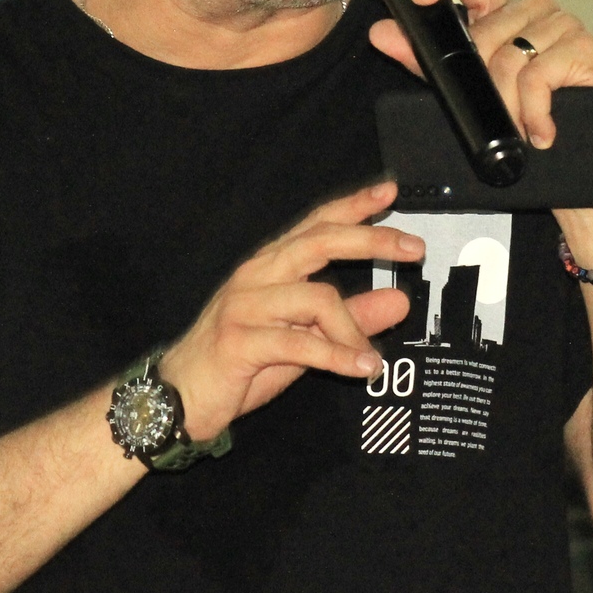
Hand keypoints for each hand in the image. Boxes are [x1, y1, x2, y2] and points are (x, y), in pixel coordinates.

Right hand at [159, 182, 421, 441]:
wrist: (179, 399)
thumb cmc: (239, 365)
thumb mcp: (304, 340)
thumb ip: (349, 319)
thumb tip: (399, 300)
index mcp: (269, 267)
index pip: (316, 225)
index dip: (353, 206)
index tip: (389, 192)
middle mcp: (257, 275)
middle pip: (320, 242)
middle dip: (370, 240)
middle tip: (413, 248)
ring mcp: (245, 305)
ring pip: (317, 297)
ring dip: (353, 329)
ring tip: (372, 359)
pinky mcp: (240, 340)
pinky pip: (301, 342)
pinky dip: (338, 355)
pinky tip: (363, 367)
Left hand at [365, 0, 592, 150]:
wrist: (578, 156)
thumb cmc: (522, 117)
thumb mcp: (464, 89)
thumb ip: (424, 59)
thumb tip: (381, 34)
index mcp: (499, 11)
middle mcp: (532, 10)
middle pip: (485, 32)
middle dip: (478, 82)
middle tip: (490, 114)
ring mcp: (563, 25)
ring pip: (510, 59)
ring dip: (506, 107)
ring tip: (515, 131)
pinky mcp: (586, 47)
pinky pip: (539, 77)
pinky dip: (533, 113)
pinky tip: (540, 133)